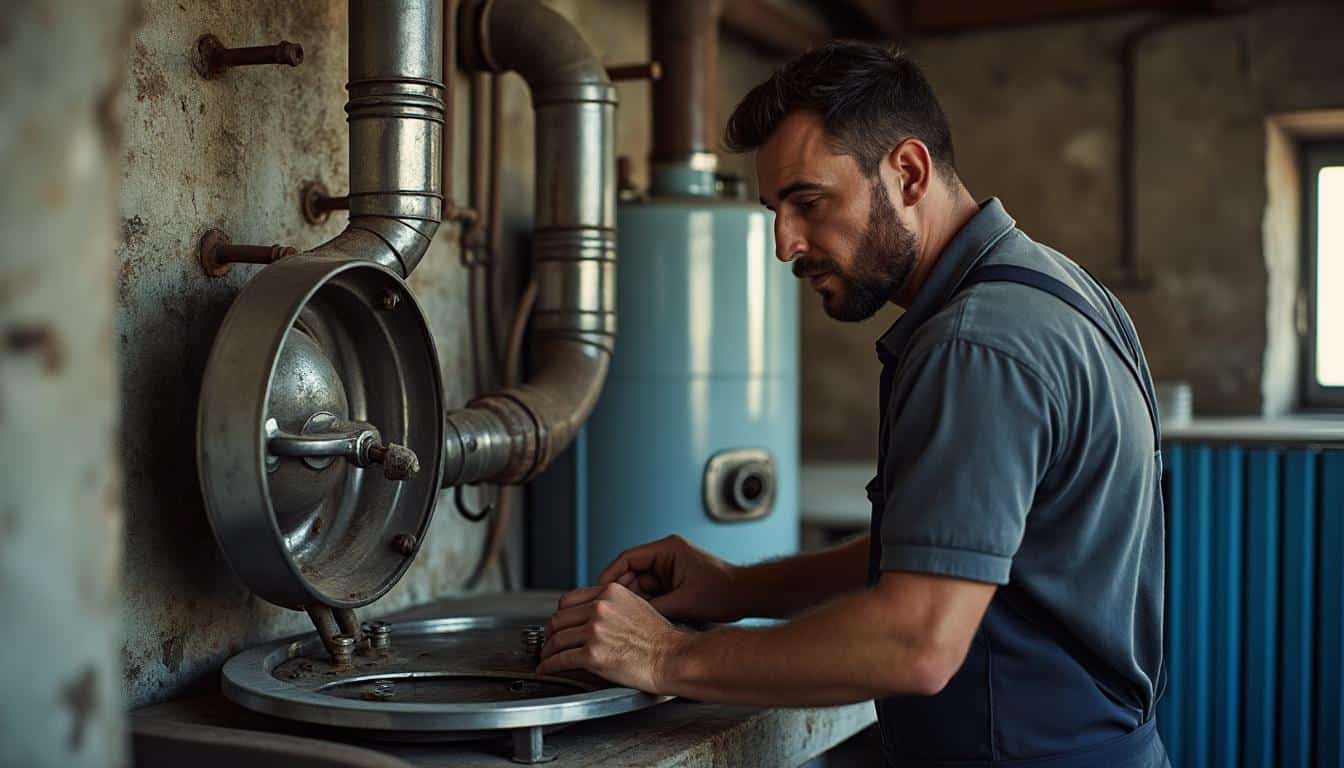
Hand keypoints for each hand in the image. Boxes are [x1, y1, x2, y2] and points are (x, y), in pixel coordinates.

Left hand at [537, 582, 690, 692]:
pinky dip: (548, 666)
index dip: (559, 615)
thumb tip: (591, 613)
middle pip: (559, 619)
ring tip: (546, 657)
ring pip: (557, 639)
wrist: (671, 657)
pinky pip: (561, 659)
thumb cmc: (659, 637)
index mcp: (610, 592)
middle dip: (550, 633)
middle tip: (549, 642)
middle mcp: (600, 608)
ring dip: (547, 651)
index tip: (557, 624)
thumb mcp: (636, 604)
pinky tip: (546, 669)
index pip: (569, 600)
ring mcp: (595, 631)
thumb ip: (612, 604)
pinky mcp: (593, 655)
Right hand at [597, 535, 743, 622]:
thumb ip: (652, 607)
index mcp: (667, 549)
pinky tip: (641, 618)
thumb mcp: (682, 602)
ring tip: (625, 618)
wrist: (745, 596)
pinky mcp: (675, 581)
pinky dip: (647, 603)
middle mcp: (667, 555)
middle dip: (621, 591)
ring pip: (641, 584)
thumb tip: (627, 617)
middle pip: (632, 572)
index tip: (598, 591)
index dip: (610, 575)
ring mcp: (670, 568)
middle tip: (608, 610)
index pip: (628, 558)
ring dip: (635, 600)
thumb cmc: (722, 592)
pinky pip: (652, 591)